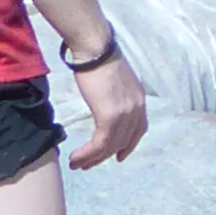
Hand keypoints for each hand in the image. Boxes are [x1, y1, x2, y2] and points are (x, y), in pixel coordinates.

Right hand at [69, 48, 147, 167]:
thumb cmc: (99, 60)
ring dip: (92, 158)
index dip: (129, 145)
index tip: (119, 157)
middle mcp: (137, 108)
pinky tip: (76, 157)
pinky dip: (87, 154)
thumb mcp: (115, 81)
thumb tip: (106, 103)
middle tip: (88, 164)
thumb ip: (115, 96)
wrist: (95, 49)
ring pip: (110, 146)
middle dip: (104, 156)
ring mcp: (126, 113)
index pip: (139, 129)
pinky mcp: (110, 116)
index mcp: (139, 99)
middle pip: (123, 141)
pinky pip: (100, 143)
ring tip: (77, 164)